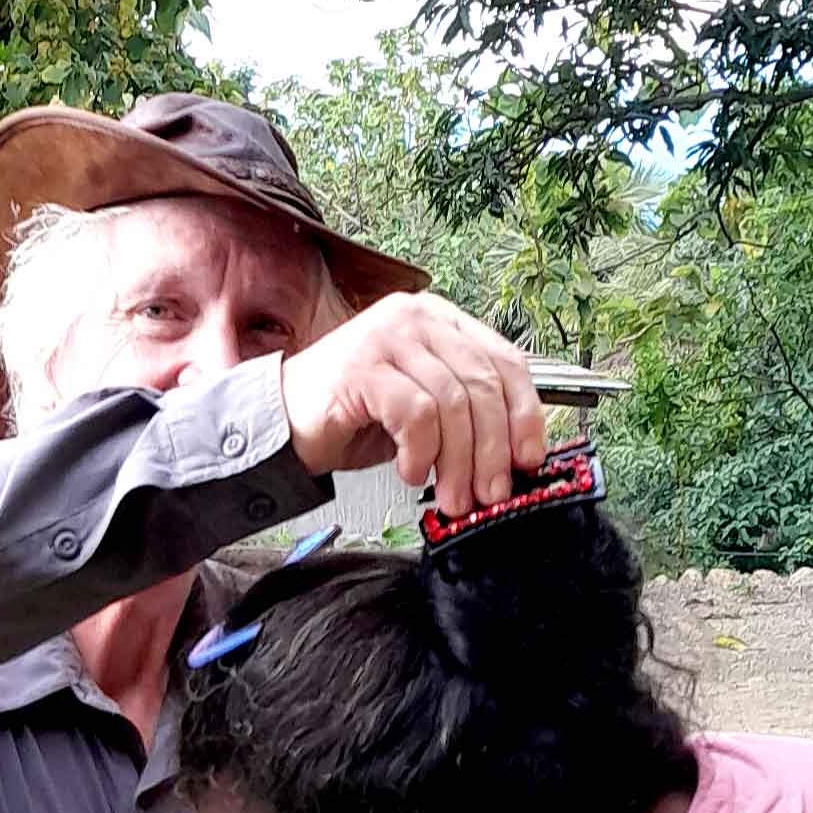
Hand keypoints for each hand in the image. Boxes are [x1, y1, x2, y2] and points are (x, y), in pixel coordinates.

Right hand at [281, 293, 546, 519]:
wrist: (282, 424)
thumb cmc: (353, 417)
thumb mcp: (425, 410)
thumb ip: (466, 414)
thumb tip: (514, 455)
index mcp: (440, 321)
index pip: (505, 360)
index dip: (525, 413)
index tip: (529, 458)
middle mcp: (416, 319)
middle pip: (482, 384)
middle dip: (492, 449)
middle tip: (490, 492)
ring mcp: (387, 337)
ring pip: (452, 402)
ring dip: (457, 460)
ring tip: (450, 494)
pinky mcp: (362, 367)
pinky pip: (415, 414)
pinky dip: (421, 451)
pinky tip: (411, 470)